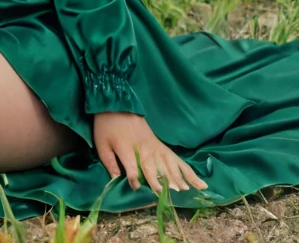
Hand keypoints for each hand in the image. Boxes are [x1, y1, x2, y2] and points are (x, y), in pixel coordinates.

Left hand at [92, 111, 208, 193]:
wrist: (118, 105)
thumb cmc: (107, 126)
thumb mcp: (101, 144)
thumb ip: (109, 163)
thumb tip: (116, 181)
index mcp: (126, 149)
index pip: (132, 166)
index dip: (134, 178)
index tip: (136, 188)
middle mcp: (144, 149)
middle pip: (154, 166)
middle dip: (162, 180)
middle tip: (172, 193)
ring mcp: (156, 147)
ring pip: (169, 164)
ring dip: (177, 176)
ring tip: (185, 189)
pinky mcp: (162, 146)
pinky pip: (177, 159)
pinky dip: (188, 170)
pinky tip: (197, 181)